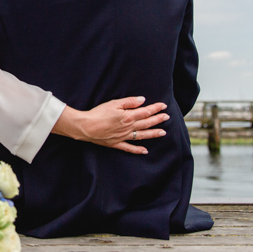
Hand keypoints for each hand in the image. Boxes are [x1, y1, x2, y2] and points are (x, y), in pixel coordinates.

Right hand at [53, 97, 169, 154]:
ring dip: (153, 134)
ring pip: (142, 135)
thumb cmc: (97, 113)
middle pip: (146, 123)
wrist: (86, 127)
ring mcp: (123, 137)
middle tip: (166, 117)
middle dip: (157, 120)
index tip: (163, 106)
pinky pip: (129, 148)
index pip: (145, 112)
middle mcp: (128, 127)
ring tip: (163, 132)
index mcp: (128, 116)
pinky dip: (138, 150)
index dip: (155, 109)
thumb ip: (129, 102)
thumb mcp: (113, 103)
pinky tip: (145, 150)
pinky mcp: (116, 143)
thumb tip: (142, 100)